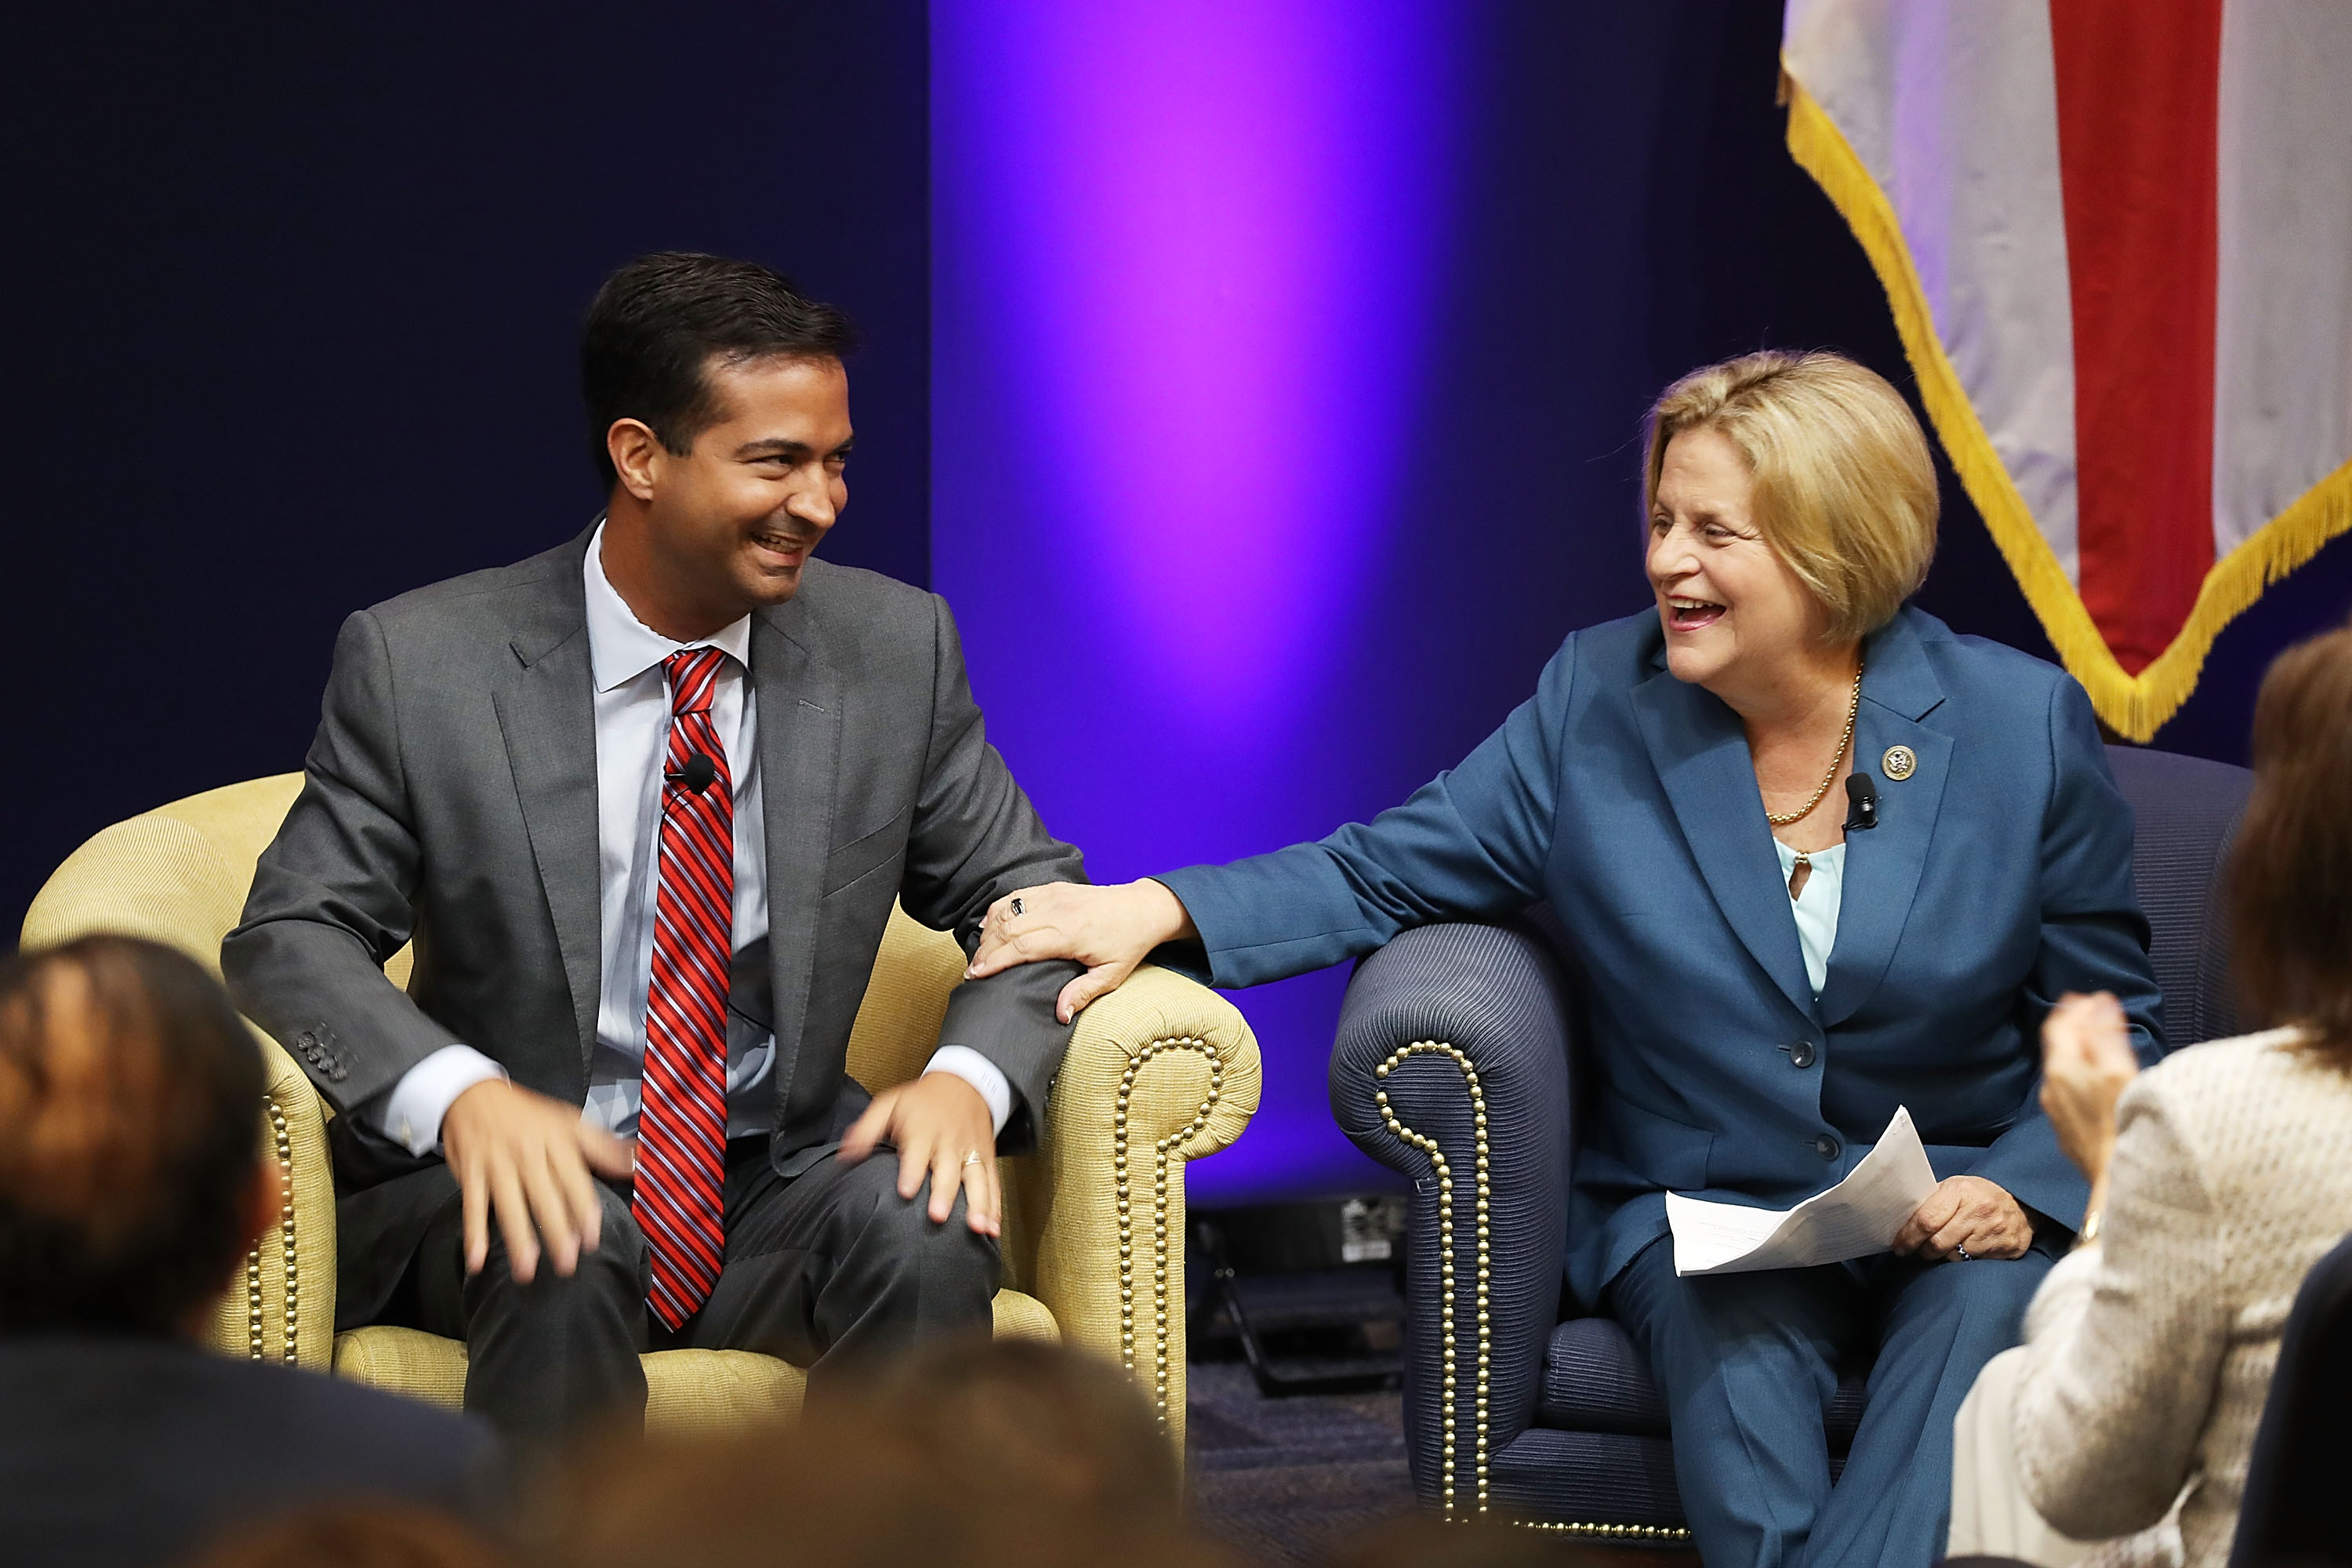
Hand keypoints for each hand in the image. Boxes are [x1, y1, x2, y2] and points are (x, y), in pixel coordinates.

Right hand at [441, 1079, 633, 1282]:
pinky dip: (473, 1233)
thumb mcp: (568, 1120)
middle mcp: (527, 1152)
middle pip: (544, 1195)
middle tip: (567, 1263)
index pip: (573, 1178)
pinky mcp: (470, 1172)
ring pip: (509, 1204)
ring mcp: (497, 1163)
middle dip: (555, 1230)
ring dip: (518, 1238)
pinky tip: (477, 1261)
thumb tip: (638, 1160)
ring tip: (526, 1270)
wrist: (473, 1092)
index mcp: (556, 1139)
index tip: (591, 1238)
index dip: (583, 1208)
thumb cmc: (527, 1113)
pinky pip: (473, 1206)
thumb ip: (603, 1146)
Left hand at [839, 1071, 1001, 1236]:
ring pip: (978, 1179)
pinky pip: (993, 1185)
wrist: (965, 1082)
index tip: (906, 1190)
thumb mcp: (890, 1104)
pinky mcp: (986, 1159)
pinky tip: (992, 1229)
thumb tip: (846, 1156)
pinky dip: (995, 1207)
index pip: (917, 1151)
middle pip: (949, 1170)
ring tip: (977, 1228)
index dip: (912, 1171)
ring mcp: (971, 1152)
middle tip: (938, 1217)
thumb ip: (867, 1129)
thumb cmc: (921, 1100)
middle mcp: (950, 1142)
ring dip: (978, 1205)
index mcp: (924, 1129)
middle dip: (945, 1193)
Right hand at [964, 879, 1195, 1021]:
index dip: (995, 961)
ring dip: (988, 930)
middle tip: (972, 970)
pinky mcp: (1053, 887)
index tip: (977, 975)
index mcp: (1070, 934)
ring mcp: (1054, 895)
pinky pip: (1017, 896)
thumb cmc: (1128, 943)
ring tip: (978, 953)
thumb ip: (1082, 993)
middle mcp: (1058, 911)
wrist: (1143, 908)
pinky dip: (998, 909)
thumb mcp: (1111, 975)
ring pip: (1008, 909)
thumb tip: (1060, 1015)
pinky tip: (988, 925)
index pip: (1021, 947)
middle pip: (1008, 928)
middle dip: (985, 950)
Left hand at [1892, 1175, 2032, 1261]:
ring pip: (1954, 1257)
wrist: (2022, 1203)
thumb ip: (1932, 1202)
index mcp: (1961, 1192)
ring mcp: (1994, 1232)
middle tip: (1914, 1251)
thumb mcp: (1955, 1188)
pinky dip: (1963, 1261)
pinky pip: (1974, 1263)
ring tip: (1939, 1250)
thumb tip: (1902, 1221)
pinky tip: (1963, 1251)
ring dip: (1942, 1257)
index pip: (1926, 1220)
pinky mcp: (2007, 1249)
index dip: (1908, 1236)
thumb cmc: (1979, 1195)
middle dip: (1921, 1251)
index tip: (1899, 1245)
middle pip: (1938, 1243)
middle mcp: (1979, 1212)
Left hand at [2040, 990, 2139, 1185]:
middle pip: (2059, 1047)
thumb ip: (2105, 1033)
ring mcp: (2056, 1112)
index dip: (2074, 1008)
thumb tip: (2099, 1001)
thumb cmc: (2122, 1120)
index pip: (2058, 1025)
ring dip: (2081, 1054)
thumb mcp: (2118, 1070)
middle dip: (2078, 1027)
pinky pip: (2070, 1094)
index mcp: (2060, 1068)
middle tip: (2098, 1015)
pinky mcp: (2068, 1131)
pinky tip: (2100, 1083)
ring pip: (2064, 1072)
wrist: (2118, 1178)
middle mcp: (2050, 1088)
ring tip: (2103, 1045)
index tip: (2094, 998)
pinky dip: (2083, 1078)